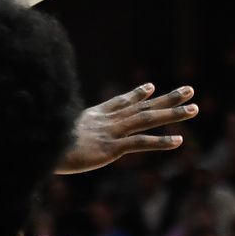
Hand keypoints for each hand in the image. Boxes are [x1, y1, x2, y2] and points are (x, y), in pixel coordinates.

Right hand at [57, 83, 197, 174]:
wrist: (39, 148)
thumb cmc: (43, 144)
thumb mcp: (54, 134)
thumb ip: (62, 132)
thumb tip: (56, 137)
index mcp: (92, 116)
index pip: (119, 102)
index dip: (136, 94)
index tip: (150, 86)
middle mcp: (106, 120)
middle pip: (142, 106)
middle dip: (167, 98)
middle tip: (190, 89)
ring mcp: (110, 132)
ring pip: (147, 119)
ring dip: (172, 113)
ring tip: (194, 108)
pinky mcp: (112, 147)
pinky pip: (141, 143)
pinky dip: (161, 141)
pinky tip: (179, 140)